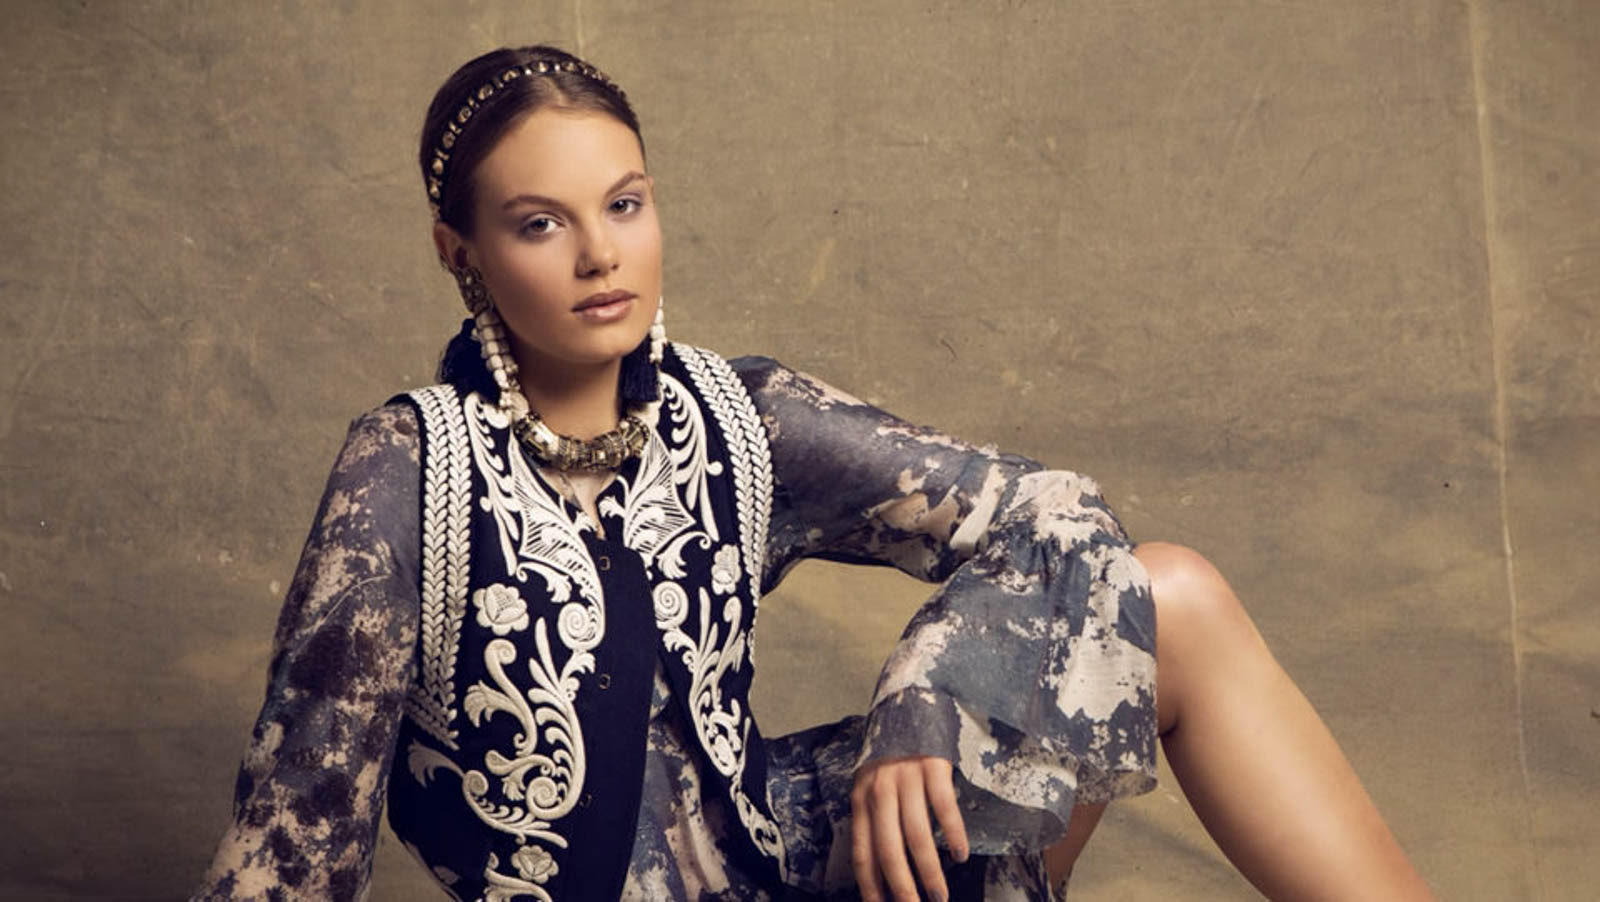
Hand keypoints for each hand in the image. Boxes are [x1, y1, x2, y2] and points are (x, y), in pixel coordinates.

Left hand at [850, 755, 969, 901]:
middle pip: (889, 850)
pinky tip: (960, 855)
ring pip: (917, 836)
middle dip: (902, 888)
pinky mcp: (933, 766)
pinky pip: (944, 809)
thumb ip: (874, 817)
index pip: (863, 851)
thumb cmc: (890, 751)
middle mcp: (880, 790)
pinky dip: (954, 836)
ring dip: (930, 872)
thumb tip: (881, 866)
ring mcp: (907, 778)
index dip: (870, 884)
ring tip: (940, 895)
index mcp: (861, 798)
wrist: (908, 701)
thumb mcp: (871, 782)